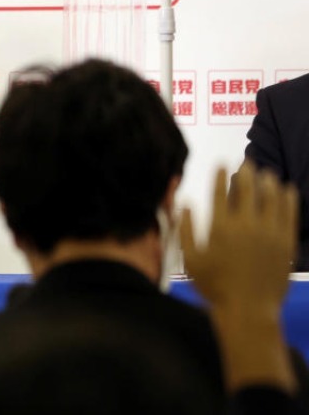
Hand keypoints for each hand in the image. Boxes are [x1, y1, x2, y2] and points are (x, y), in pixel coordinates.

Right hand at [181, 163, 298, 391]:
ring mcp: (269, 233)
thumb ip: (184, 230)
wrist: (248, 310)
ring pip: (271, 197)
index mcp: (220, 228)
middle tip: (246, 163)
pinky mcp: (286, 242)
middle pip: (247, 189)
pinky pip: (289, 214)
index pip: (219, 193)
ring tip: (266, 173)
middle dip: (246, 172)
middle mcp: (246, 225)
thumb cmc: (214, 286)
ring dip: (268, 181)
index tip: (221, 164)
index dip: (220, 175)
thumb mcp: (189, 260)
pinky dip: (288, 198)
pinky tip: (286, 189)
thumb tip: (184, 204)